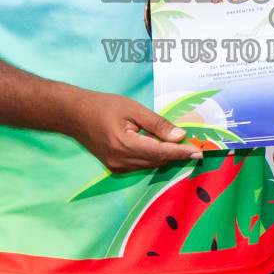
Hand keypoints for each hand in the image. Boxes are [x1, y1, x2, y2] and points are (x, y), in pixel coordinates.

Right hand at [66, 90, 202, 172]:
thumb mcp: (133, 108)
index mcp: (124, 144)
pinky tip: (157, 145)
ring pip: (150, 165)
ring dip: (165, 156)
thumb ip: (157, 124)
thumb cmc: (104, 106)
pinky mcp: (115, 168)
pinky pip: (141, 165)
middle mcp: (120, 161)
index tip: (198, 152)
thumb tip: (180, 136)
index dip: (181, 152)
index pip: (160, 152)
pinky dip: (152, 157)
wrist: (75, 115)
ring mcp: (117, 167)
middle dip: (175, 153)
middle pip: (157, 161)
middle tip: (191, 144)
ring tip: (176, 144)